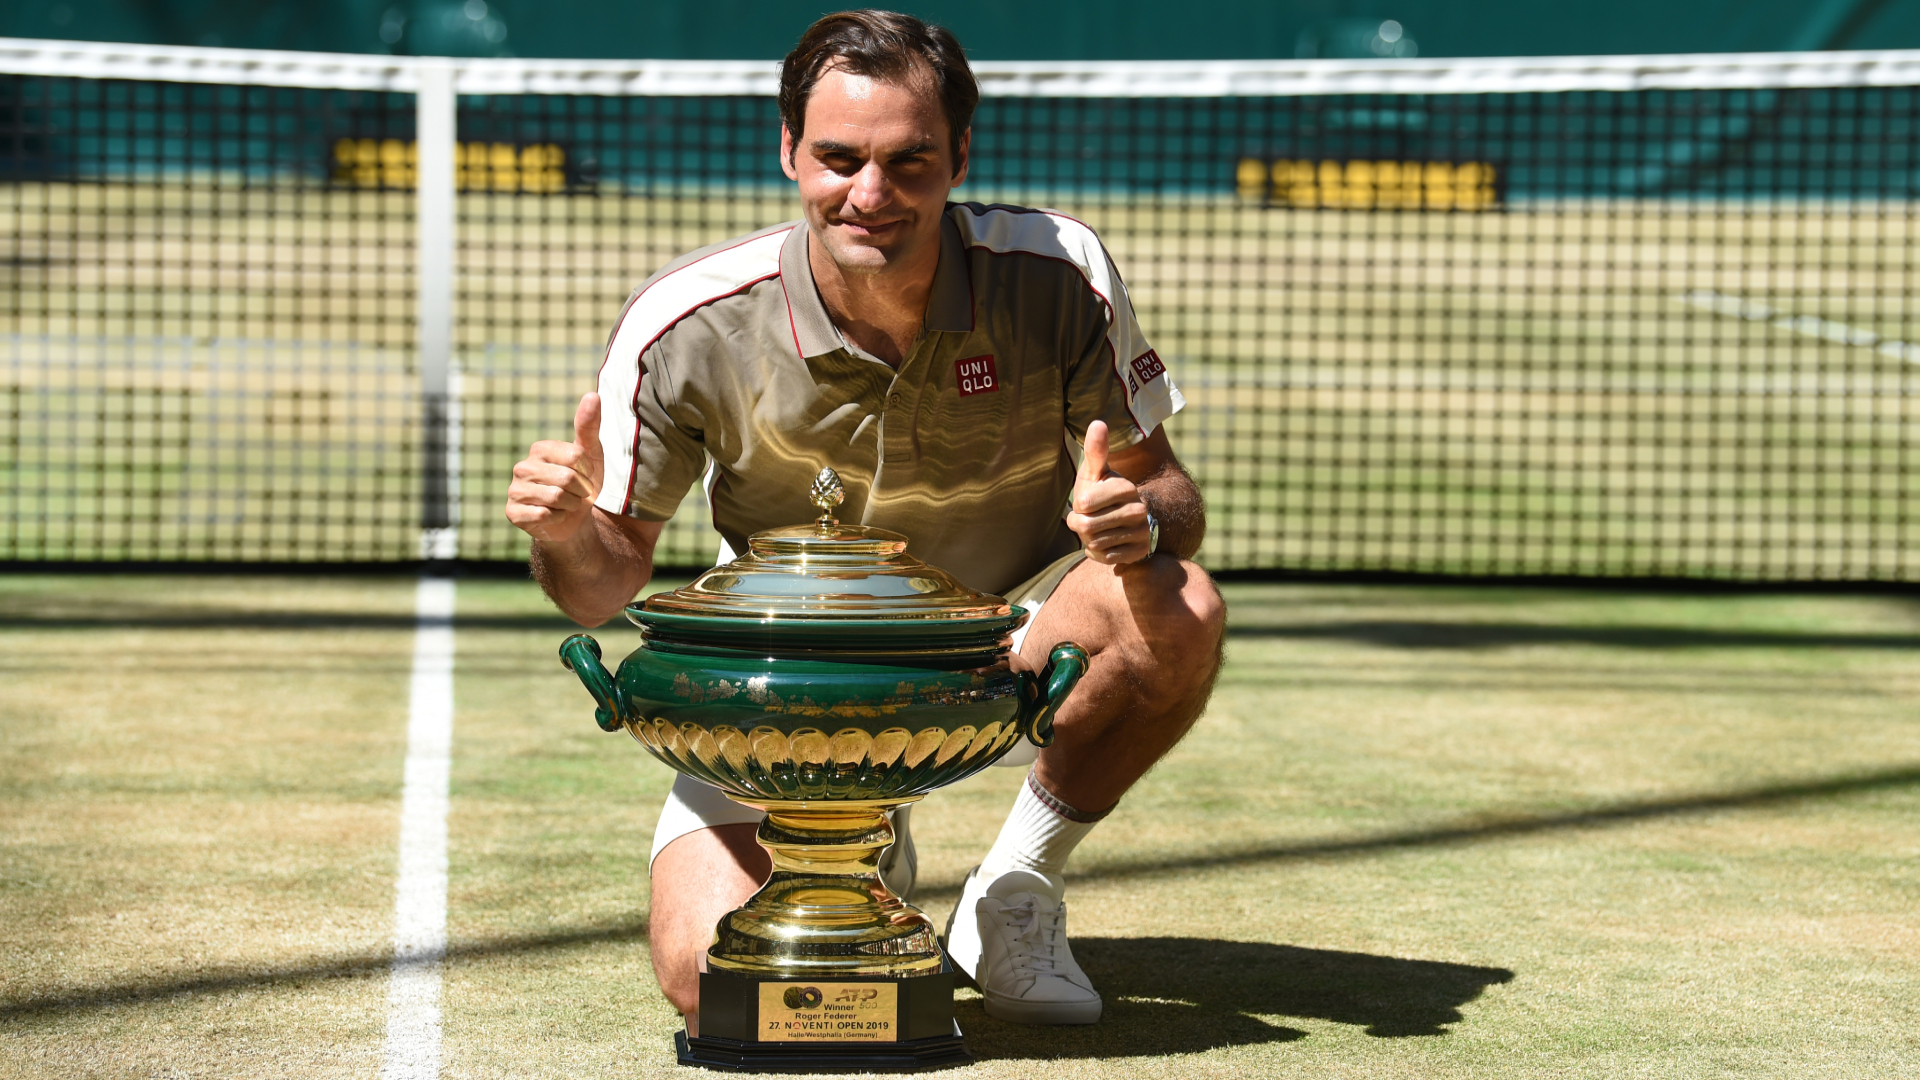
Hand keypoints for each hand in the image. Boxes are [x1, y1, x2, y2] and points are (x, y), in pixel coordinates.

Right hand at [506, 392, 604, 545]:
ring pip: (556, 497)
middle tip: (575, 494)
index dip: (588, 472)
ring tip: (566, 505)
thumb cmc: (582, 484)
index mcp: (540, 449)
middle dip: (580, 491)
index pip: (576, 456)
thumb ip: (589, 426)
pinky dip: (558, 519)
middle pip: (567, 478)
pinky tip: (553, 517)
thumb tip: (592, 394)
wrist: (573, 520)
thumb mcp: (591, 455)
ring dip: (571, 506)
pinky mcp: (513, 513)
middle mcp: (522, 466)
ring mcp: (515, 490)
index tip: (583, 476)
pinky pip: (544, 515)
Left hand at [1066, 420, 1153, 564]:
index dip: (1078, 505)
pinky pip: (1105, 558)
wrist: (1124, 519)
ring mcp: (1142, 532)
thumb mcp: (1096, 472)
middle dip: (1080, 525)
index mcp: (1126, 487)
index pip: (1083, 503)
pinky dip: (1099, 553)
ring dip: (1089, 540)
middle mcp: (1139, 509)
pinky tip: (1106, 542)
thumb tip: (1098, 423)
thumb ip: (1096, 450)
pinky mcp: (1140, 552)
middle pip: (1087, 526)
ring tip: (1099, 529)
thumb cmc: (1102, 492)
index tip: (1087, 501)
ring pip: (1095, 544)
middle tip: (1089, 518)